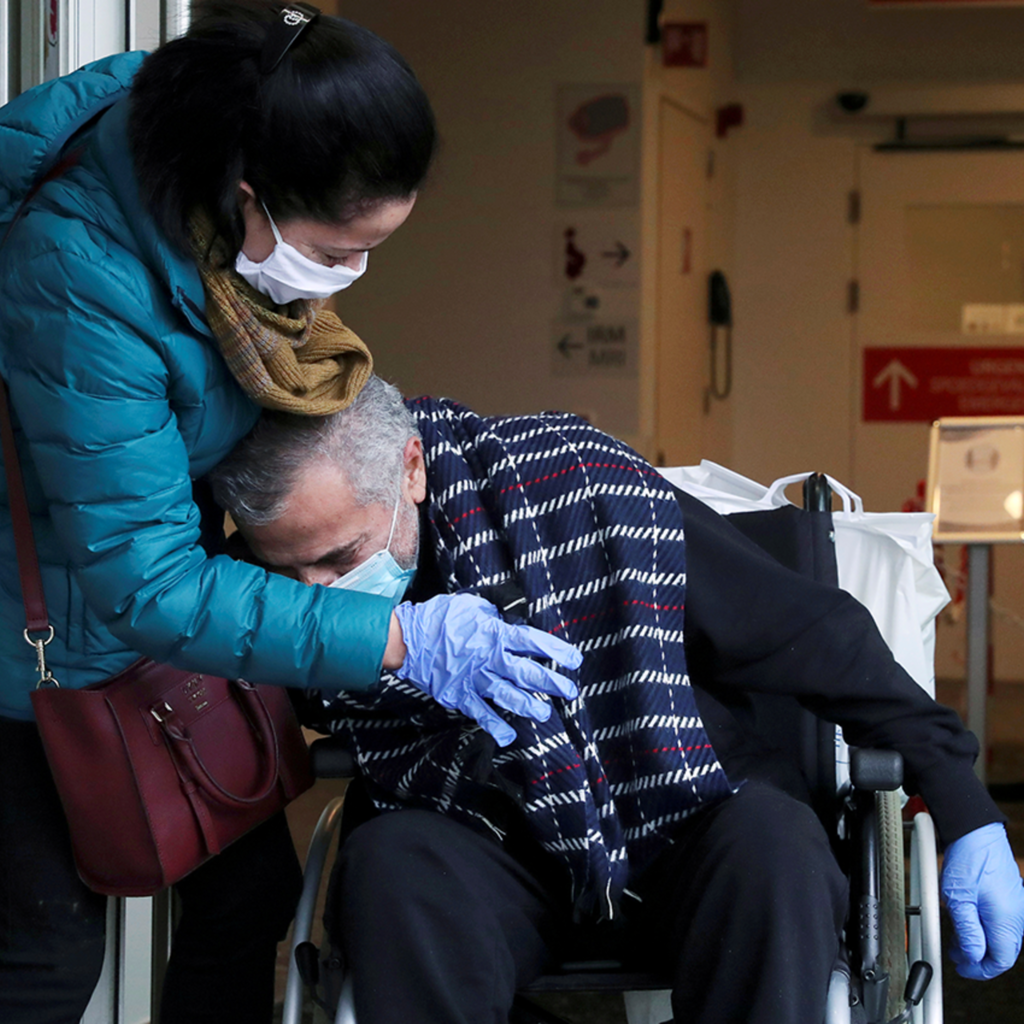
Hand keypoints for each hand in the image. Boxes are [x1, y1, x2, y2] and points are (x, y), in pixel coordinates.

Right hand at [393, 593, 581, 744]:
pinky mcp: (460, 695)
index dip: (556, 651)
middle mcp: (489, 659)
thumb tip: (510, 618)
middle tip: (569, 691)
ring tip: (545, 713)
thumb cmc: (440, 617)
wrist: (408, 639)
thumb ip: (494, 615)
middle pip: (527, 673)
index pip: (533, 642)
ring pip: (508, 696)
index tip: (574, 659)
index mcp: (495, 634)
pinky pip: (480, 713)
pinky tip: (508, 736)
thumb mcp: (472, 605)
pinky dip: (494, 726)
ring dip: (529, 706)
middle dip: (552, 683)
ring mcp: (475, 680)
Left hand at [942, 822, 1023, 979]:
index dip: (980, 969)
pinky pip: (1002, 920)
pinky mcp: (1011, 895)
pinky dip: (986, 926)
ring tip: (958, 938)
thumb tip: (973, 957)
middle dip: (980, 956)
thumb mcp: (958, 898)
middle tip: (957, 955)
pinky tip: (969, 920)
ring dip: (981, 941)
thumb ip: (967, 931)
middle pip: (1003, 950)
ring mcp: (1017, 904)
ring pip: (1002, 935)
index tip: (963, 968)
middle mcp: (1017, 915)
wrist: (976, 830)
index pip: (1001, 960)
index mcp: (1007, 920)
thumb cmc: (968, 858)